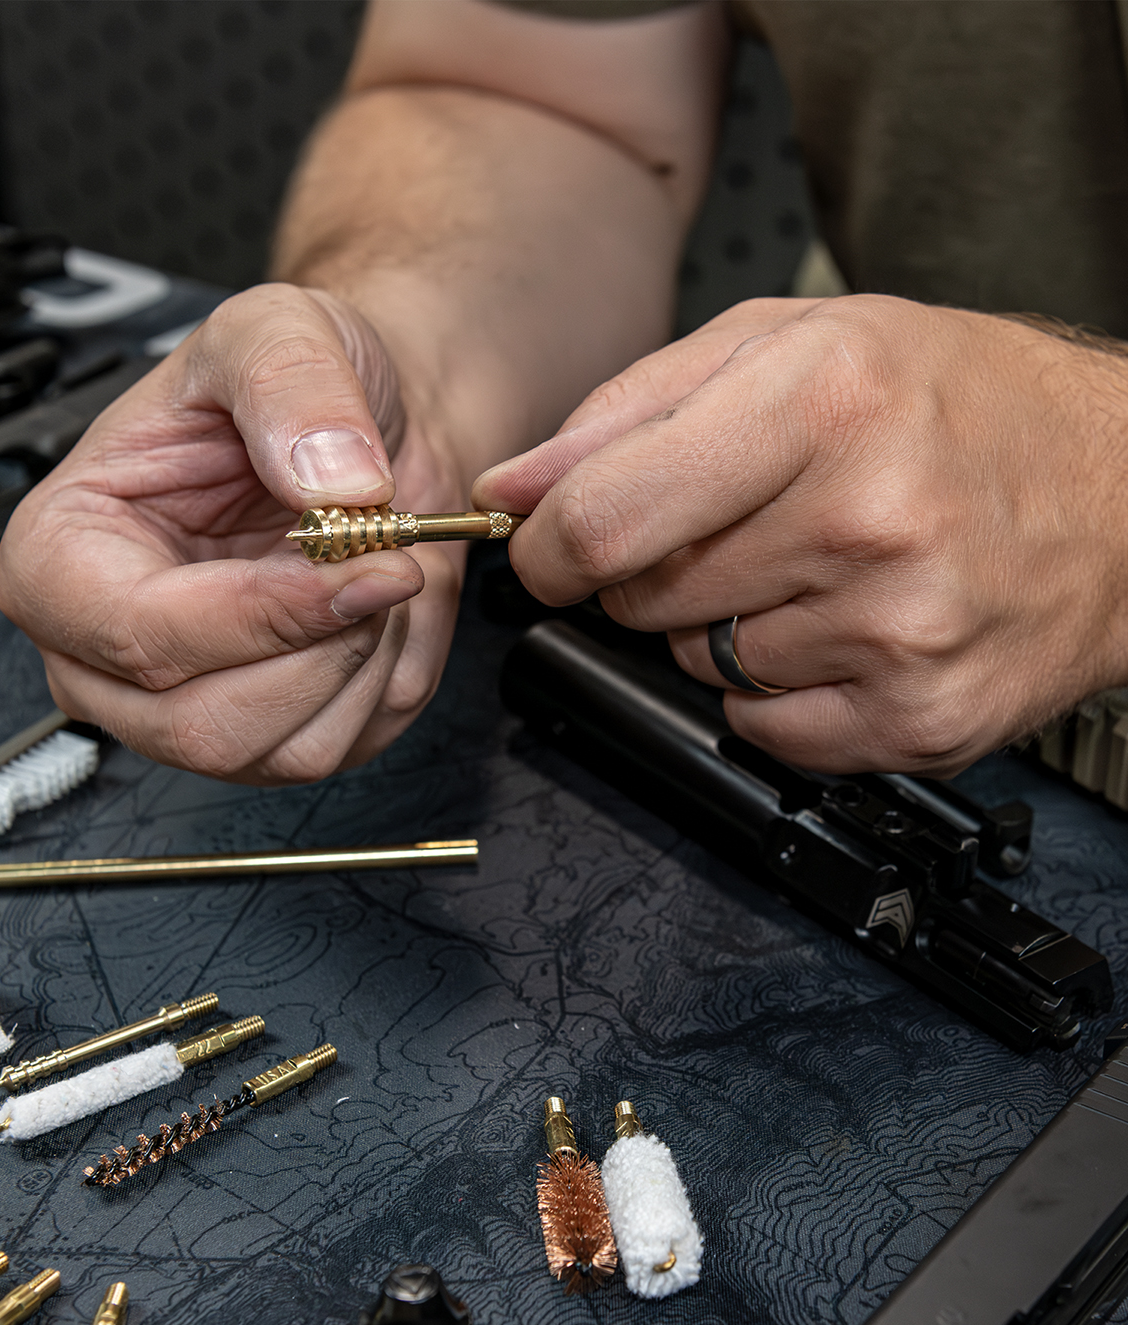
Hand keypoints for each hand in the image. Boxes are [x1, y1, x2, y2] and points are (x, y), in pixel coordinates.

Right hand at [0, 285, 467, 783]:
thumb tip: (324, 479)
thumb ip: (288, 384)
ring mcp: (183, 711)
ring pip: (281, 753)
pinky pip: (339, 749)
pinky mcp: (267, 746)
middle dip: (321, 646)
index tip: (355, 559)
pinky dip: (385, 683)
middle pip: (206, 727)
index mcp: (62, 560)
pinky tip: (374, 612)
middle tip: (381, 556)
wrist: (358, 428)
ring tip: (371, 570)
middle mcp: (107, 657)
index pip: (141, 636)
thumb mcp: (273, 328)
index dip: (262, 613)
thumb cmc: (286, 390)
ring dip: (362, 661)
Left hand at [476, 295, 1127, 774]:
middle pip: (642, 598)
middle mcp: (867, 521)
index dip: (548, 546)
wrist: (1125, 490)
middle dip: (650, 570)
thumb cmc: (952, 401)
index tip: (550, 545)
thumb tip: (509, 492)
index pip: (606, 520)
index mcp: (823, 403)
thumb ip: (625, 414)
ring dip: (719, 624)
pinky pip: (759, 727)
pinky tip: (842, 626)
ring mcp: (899, 633)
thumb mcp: (784, 345)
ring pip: (697, 665)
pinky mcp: (919, 720)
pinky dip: (772, 688)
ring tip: (814, 564)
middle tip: (736, 523)